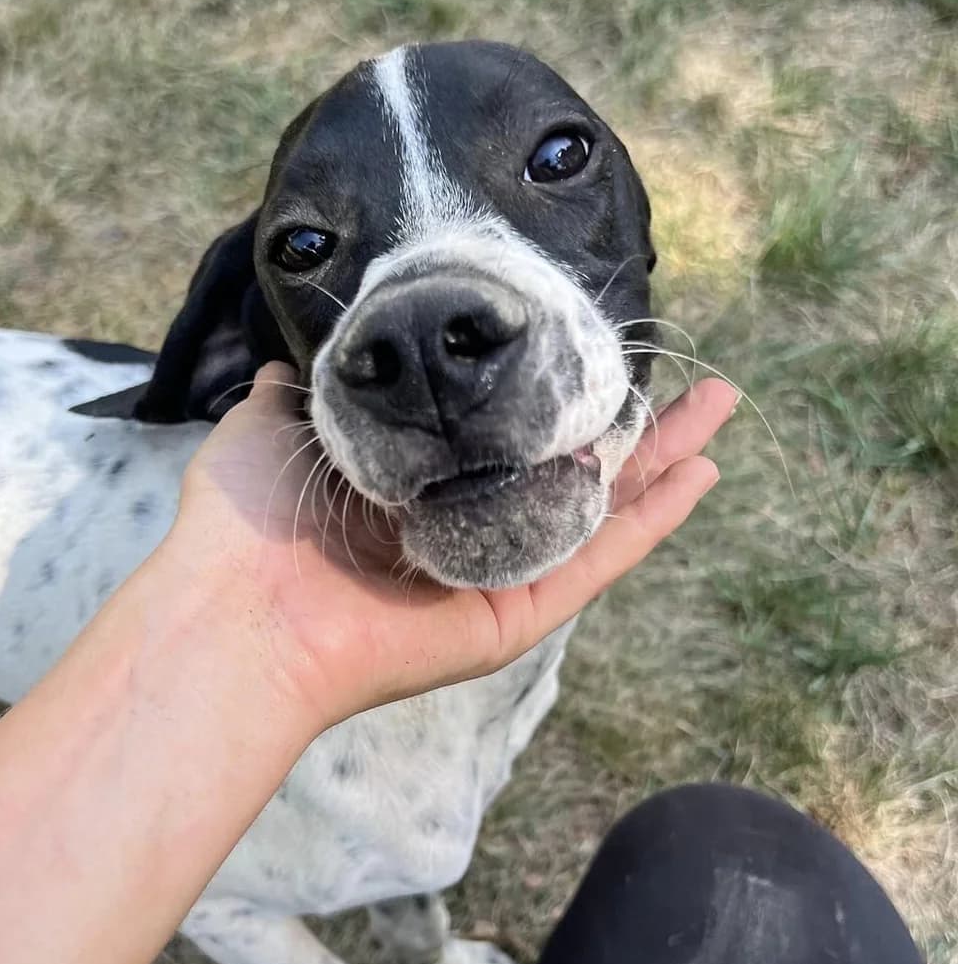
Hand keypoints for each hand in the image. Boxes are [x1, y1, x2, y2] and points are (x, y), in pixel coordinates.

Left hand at [167, 367, 733, 730]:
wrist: (240, 608)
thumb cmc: (245, 521)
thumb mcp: (273, 426)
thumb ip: (296, 391)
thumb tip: (291, 356)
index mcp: (418, 491)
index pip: (505, 436)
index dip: (553, 396)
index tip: (592, 349)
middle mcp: (467, 529)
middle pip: (572, 470)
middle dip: (635, 424)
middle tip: (693, 379)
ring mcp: (497, 574)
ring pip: (601, 509)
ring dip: (665, 460)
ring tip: (722, 407)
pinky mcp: (514, 614)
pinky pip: (597, 559)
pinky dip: (652, 521)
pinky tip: (701, 475)